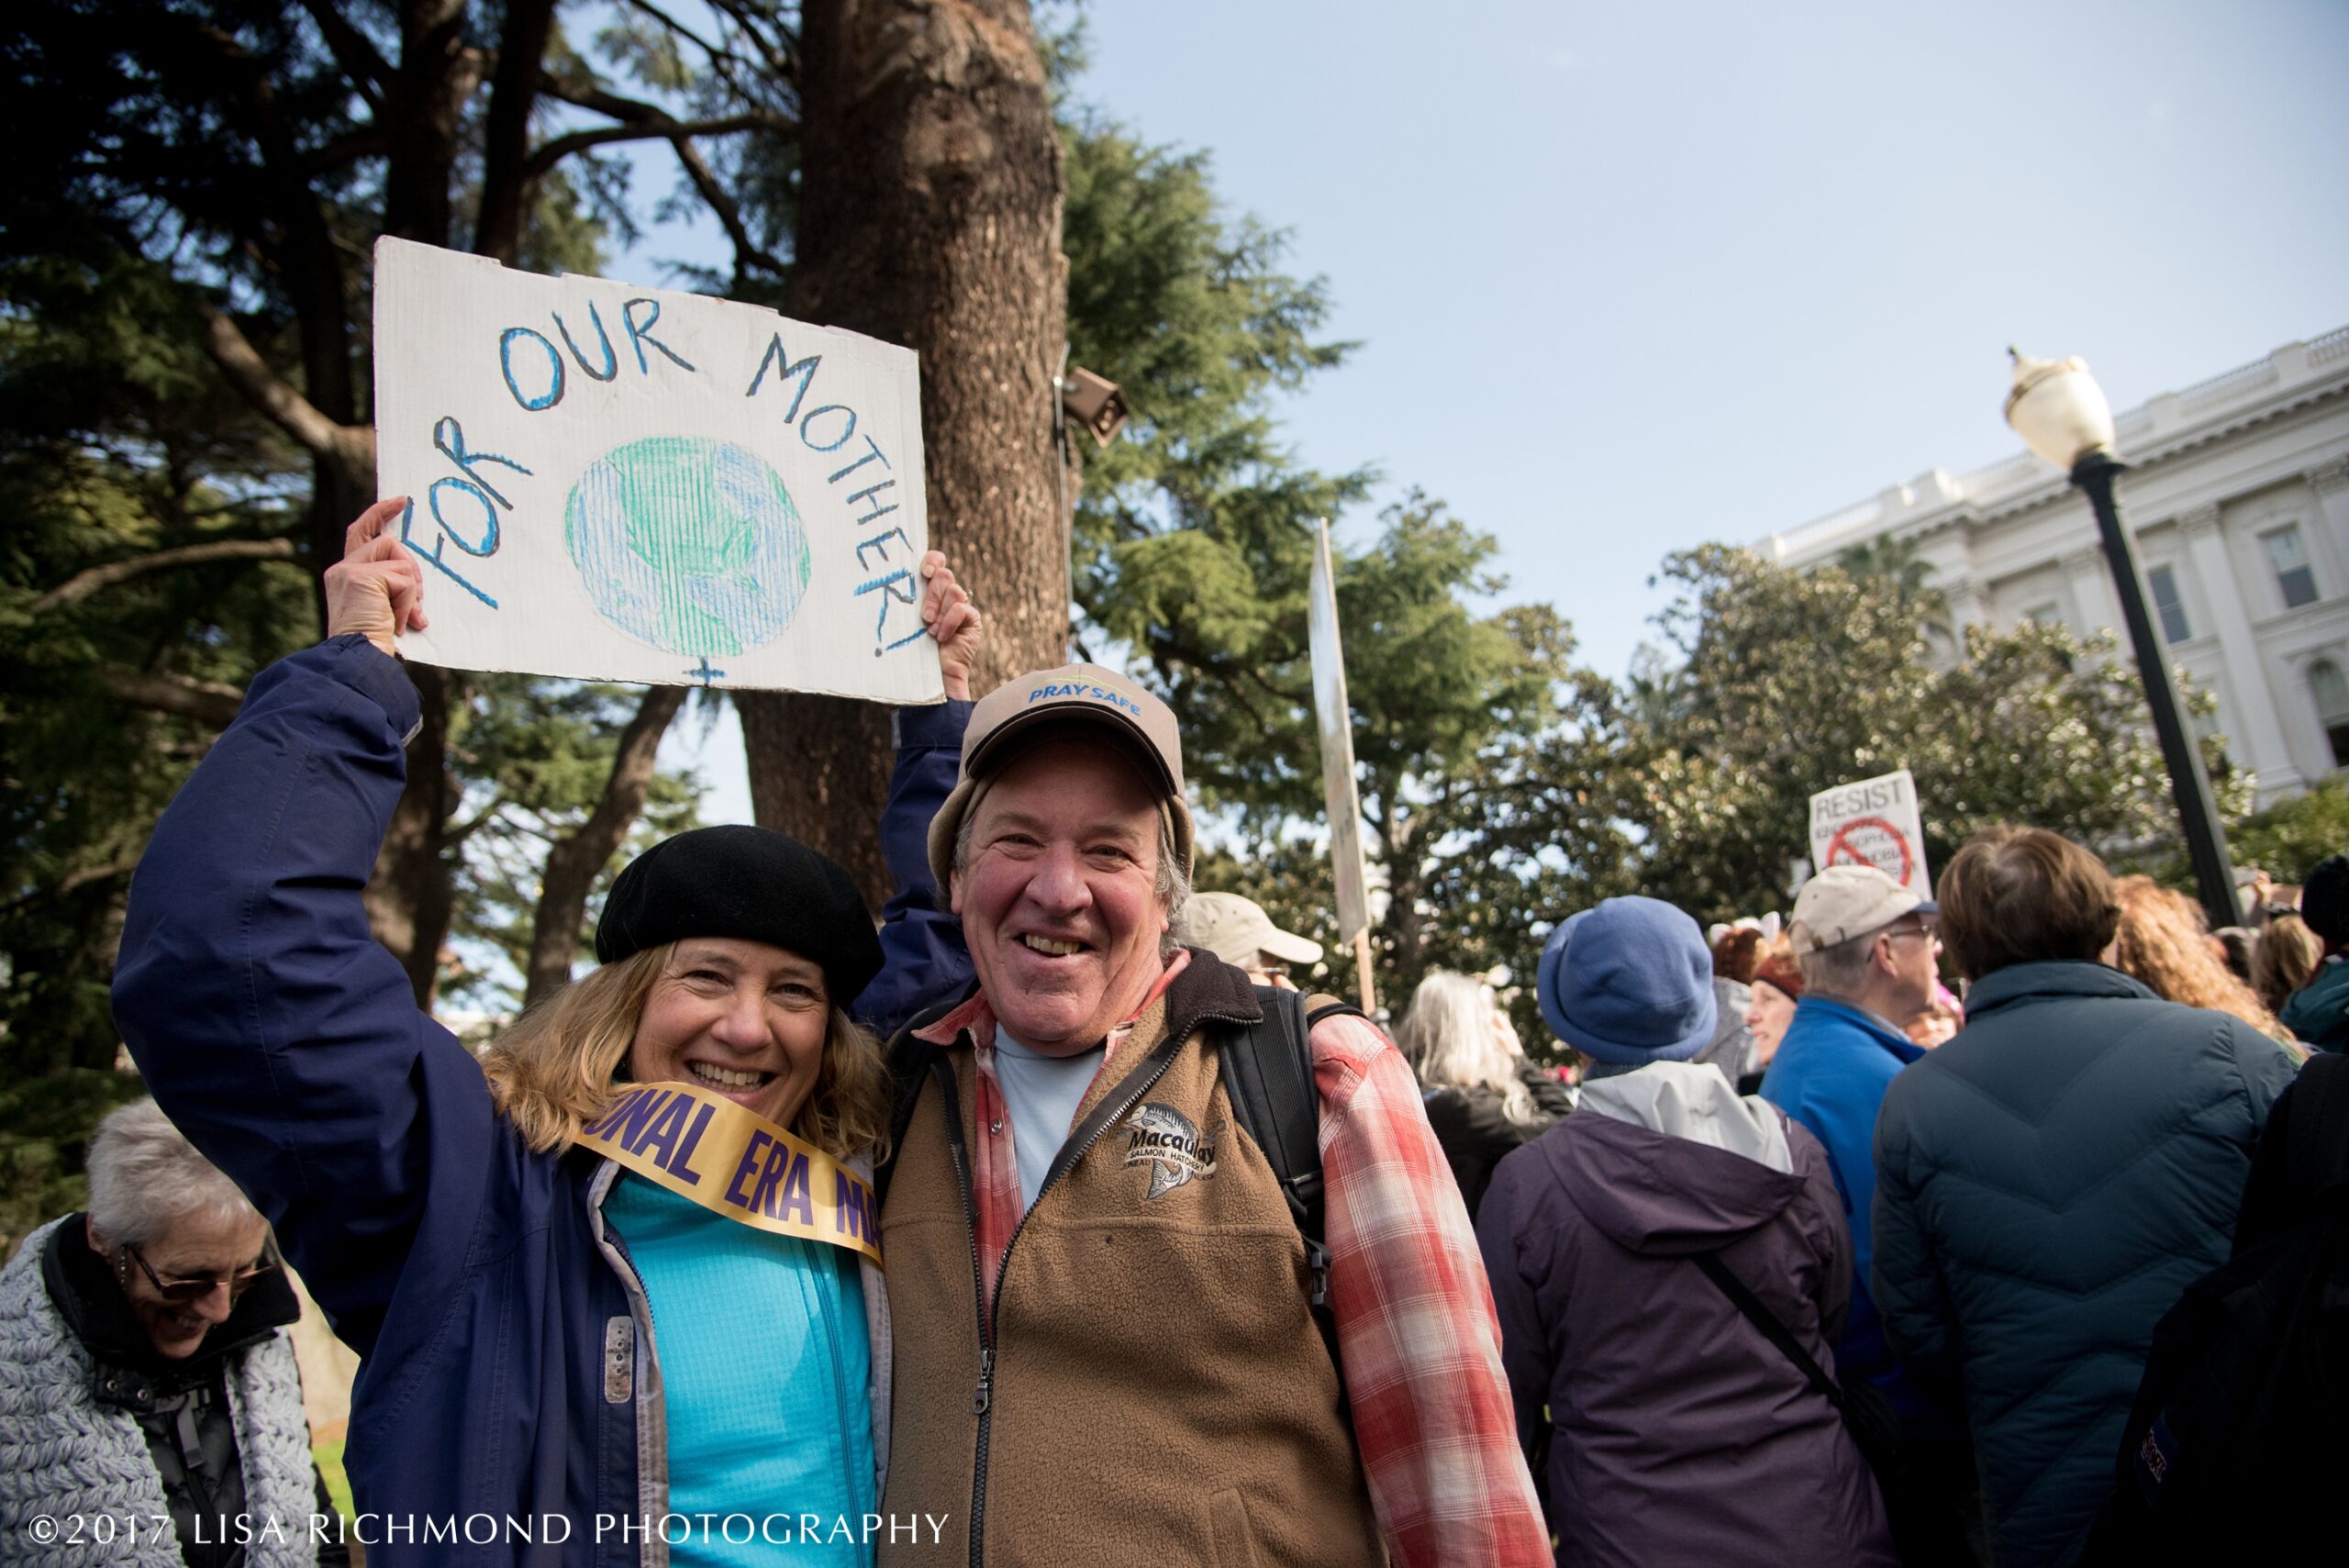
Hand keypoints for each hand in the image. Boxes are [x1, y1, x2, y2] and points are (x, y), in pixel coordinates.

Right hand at [323, 498, 427, 657]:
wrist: (359, 660)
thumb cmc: (376, 643)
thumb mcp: (386, 608)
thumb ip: (393, 588)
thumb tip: (416, 582)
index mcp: (346, 575)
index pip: (361, 533)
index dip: (379, 514)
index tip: (402, 501)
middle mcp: (342, 568)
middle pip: (386, 540)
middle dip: (406, 555)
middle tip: (415, 589)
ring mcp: (350, 570)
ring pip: (402, 561)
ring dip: (412, 590)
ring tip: (405, 616)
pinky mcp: (362, 577)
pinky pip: (404, 579)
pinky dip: (409, 602)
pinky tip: (400, 621)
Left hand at [919, 550, 981, 700]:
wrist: (930, 677)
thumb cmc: (910, 649)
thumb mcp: (904, 620)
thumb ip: (904, 600)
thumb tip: (886, 581)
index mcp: (928, 589)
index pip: (935, 561)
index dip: (932, 560)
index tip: (924, 572)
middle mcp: (945, 595)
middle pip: (944, 575)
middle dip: (932, 595)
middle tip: (924, 617)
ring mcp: (960, 606)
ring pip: (954, 590)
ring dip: (939, 612)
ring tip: (930, 632)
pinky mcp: (971, 620)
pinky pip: (963, 608)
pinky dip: (949, 621)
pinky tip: (942, 636)